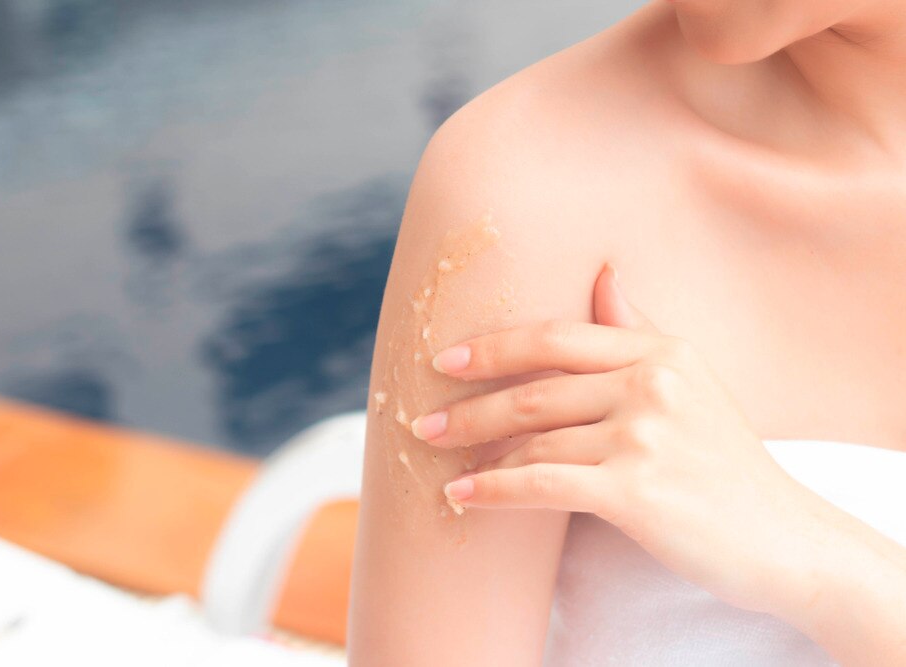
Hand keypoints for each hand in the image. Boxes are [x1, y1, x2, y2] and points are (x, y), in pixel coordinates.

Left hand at [411, 262, 842, 614]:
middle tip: (423, 421)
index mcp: (661, 352)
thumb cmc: (726, 462)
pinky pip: (542, 484)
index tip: (445, 358)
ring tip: (442, 465)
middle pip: (535, 388)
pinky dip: (494, 491)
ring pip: (534, 439)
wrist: (784, 537)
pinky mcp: (636, 490)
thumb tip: (603, 272)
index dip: (494, 346)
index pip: (558, 337)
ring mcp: (645, 435)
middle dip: (470, 406)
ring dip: (477, 455)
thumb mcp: (692, 382)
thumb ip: (639, 330)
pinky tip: (461, 498)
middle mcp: (652, 383)